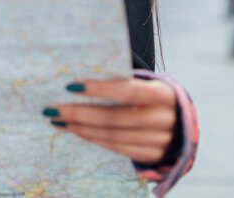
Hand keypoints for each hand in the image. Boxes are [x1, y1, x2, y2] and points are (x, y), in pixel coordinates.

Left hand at [44, 78, 177, 164]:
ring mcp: (160, 141)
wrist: (181, 121)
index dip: (100, 88)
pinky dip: (93, 139)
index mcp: (163, 93)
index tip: (70, 86)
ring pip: (112, 136)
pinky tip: (76, 131)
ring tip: (58, 120)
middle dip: (79, 113)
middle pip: (115, 118)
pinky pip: (117, 148)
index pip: (129, 90)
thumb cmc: (152, 95)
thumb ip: (121, 79)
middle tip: (53, 109)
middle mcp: (164, 119)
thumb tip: (80, 80)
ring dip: (81, 128)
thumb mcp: (146, 83)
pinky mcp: (152, 155)